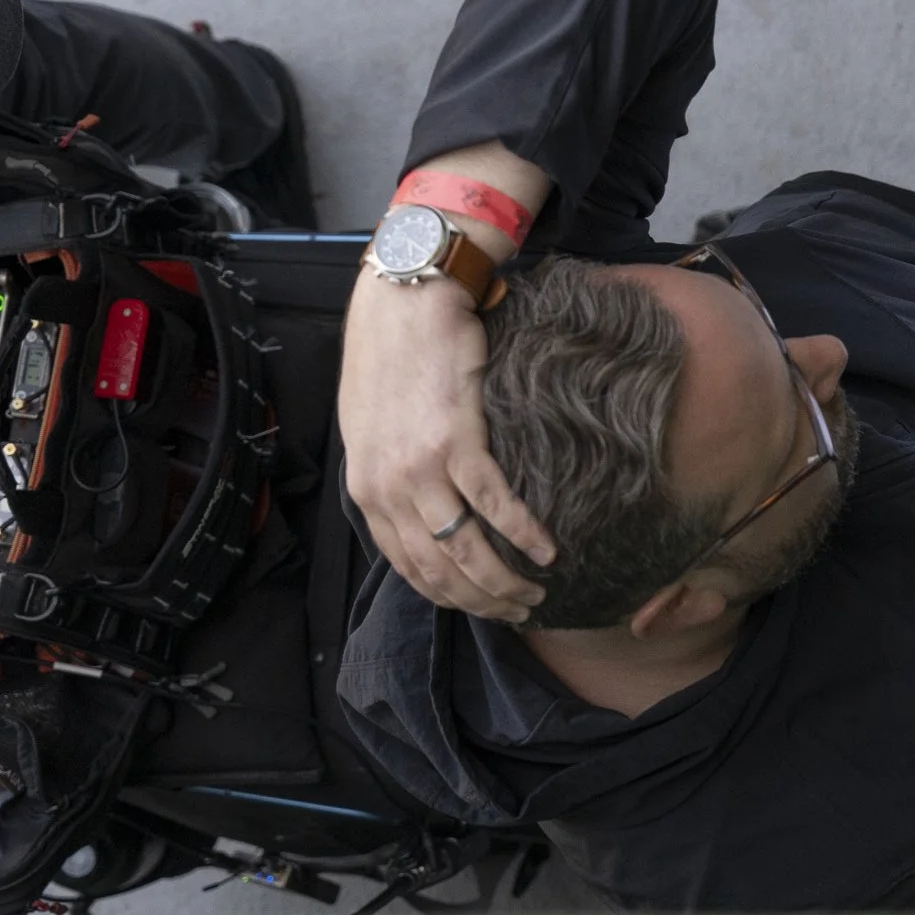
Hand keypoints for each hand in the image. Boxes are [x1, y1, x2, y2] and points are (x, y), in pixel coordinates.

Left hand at [340, 268, 554, 619]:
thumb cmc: (392, 358)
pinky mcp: (458, 442)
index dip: (446, 595)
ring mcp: (422, 468)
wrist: (404, 304)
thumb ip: (391, 472)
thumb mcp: (372, 426)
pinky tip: (547, 550)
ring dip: (504, 580)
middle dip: (480, 600)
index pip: (406, 565)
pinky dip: (524, 535)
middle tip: (517, 609)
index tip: (479, 606)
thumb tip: (421, 506)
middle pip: (438, 568)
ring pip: (466, 548)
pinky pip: (495, 505)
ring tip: (536, 591)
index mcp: (367, 489)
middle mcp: (388, 488)